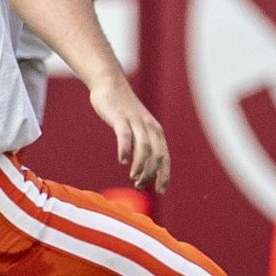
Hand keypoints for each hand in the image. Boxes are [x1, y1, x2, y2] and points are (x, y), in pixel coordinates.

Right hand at [89, 77, 169, 192]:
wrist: (110, 85)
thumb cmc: (122, 111)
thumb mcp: (136, 128)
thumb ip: (140, 147)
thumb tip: (140, 171)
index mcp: (156, 131)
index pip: (165, 157)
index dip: (164, 174)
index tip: (161, 190)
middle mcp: (149, 127)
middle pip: (157, 154)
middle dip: (152, 173)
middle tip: (140, 186)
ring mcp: (135, 121)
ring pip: (144, 147)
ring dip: (140, 165)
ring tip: (134, 178)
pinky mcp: (120, 117)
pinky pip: (126, 135)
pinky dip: (125, 149)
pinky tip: (122, 160)